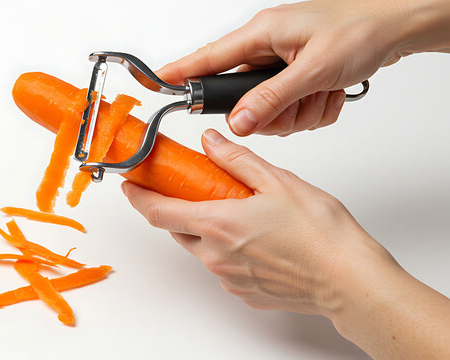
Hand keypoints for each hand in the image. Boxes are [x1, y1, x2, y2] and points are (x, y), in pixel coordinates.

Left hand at [121, 129, 396, 315]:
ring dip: (207, 229)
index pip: (158, 211)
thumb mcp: (277, 181)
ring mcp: (228, 277)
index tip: (131, 185)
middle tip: (193, 191)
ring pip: (201, 249)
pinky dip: (228, 250)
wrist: (348, 280)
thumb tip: (210, 142)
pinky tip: (256, 239)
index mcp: (216, 224)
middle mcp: (215, 256)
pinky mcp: (244, 292)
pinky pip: (223, 267)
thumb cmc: (320, 234)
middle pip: (177, 230)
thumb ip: (236, 160)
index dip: (138, 197)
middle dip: (178, 209)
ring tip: (237, 213)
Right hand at [157, 0, 449, 136]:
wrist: (397, 26)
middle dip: (274, 111)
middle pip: (243, 99)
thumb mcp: (314, 68)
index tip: (156, 84)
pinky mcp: (295, 78)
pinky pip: (291, 111)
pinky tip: (329, 92)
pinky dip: (313, 110)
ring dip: (300, 110)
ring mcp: (281, 65)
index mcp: (261, 34)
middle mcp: (266, 49)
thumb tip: (238, 122)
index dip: (181, 74)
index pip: (208, 59)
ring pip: (270, 111)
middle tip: (300, 100)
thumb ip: (272, 98)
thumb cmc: (360, 28)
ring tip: (323, 90)